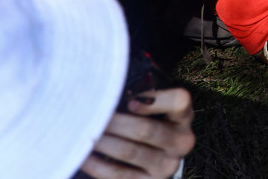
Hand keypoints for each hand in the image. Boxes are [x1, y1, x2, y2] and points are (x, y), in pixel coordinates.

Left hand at [79, 88, 194, 178]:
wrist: (152, 158)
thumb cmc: (144, 120)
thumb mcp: (150, 107)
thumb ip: (136, 98)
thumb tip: (107, 96)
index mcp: (183, 116)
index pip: (179, 101)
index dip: (154, 100)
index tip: (128, 101)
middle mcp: (181, 142)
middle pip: (147, 129)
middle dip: (116, 122)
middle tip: (93, 116)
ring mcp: (167, 166)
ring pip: (130, 151)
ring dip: (104, 141)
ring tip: (85, 132)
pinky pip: (119, 174)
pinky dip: (98, 164)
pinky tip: (83, 155)